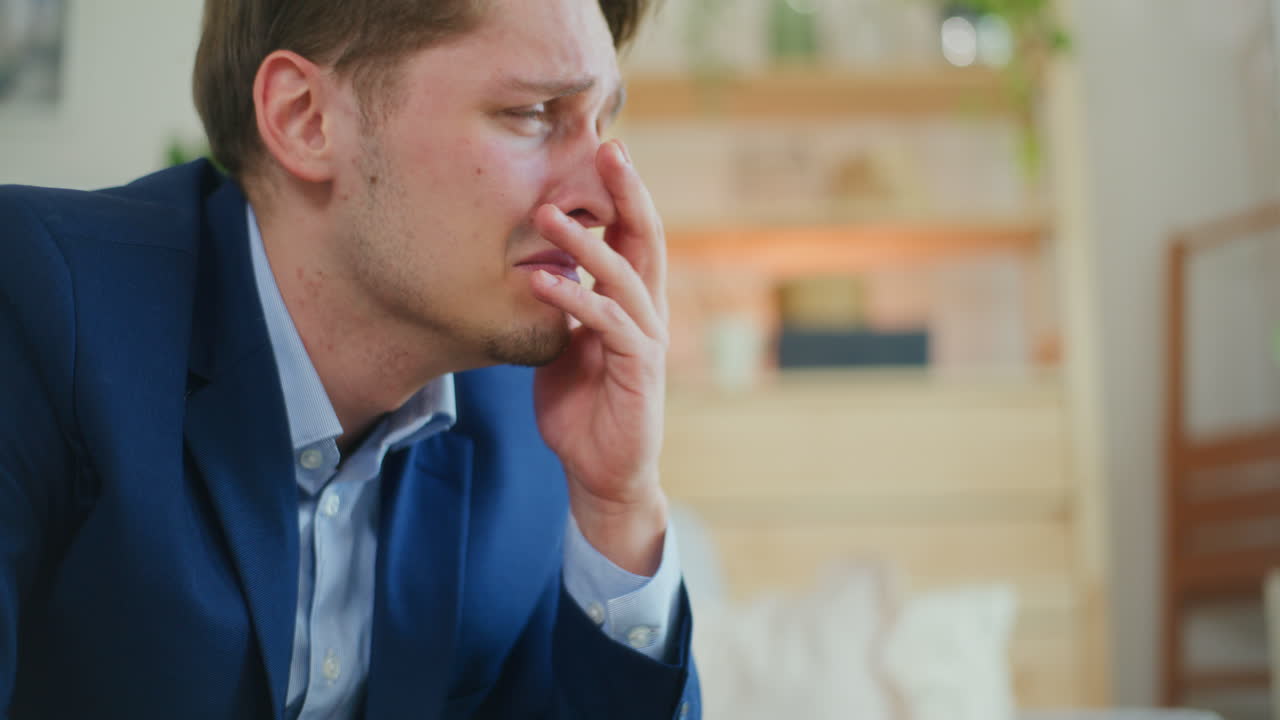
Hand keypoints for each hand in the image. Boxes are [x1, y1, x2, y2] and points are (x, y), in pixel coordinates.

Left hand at [529, 140, 668, 575]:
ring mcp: (646, 342)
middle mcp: (648, 315)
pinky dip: (576, 300)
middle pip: (646, 241)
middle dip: (628, 194)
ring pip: (624, 277)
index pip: (634, 237)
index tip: (603, 151)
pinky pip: (608, 326)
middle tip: (608, 149)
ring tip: (548, 214)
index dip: (622, 194)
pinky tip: (544, 281)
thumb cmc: (583, 411)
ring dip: (586, 243)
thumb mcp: (566, 348)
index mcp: (632, 304)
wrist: (602, 474)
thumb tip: (537, 270)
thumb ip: (563, 310)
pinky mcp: (639, 371)